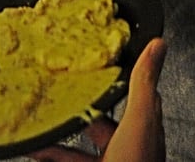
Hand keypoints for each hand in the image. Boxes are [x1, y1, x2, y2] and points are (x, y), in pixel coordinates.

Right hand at [26, 38, 165, 161]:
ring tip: (35, 134)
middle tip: (54, 101)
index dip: (118, 81)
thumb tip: (159, 45)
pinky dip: (51, 156)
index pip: (135, 96)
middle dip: (75, 114)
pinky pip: (69, 161)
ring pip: (77, 151)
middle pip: (99, 125)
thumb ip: (143, 84)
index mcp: (143, 129)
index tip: (97, 67)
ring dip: (55, 143)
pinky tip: (35, 153)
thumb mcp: (138, 121)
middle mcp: (127, 147)